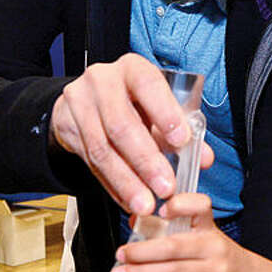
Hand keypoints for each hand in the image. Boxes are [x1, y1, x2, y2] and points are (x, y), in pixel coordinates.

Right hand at [50, 54, 213, 214]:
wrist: (88, 98)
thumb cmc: (132, 100)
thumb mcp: (158, 106)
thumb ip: (183, 129)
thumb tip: (204, 157)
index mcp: (132, 69)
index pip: (148, 85)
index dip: (165, 113)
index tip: (181, 141)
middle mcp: (102, 81)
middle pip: (121, 125)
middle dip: (146, 161)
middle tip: (166, 187)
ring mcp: (80, 104)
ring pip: (102, 149)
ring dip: (127, 181)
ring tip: (146, 203)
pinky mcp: (67, 127)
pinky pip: (90, 163)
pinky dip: (113, 186)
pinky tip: (128, 200)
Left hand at [112, 194, 261, 271]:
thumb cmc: (221, 256)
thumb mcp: (202, 235)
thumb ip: (171, 228)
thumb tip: (137, 221)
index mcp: (209, 227)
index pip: (200, 207)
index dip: (181, 205)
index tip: (161, 209)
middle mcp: (214, 247)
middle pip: (174, 246)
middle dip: (142, 251)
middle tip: (121, 254)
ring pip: (174, 271)